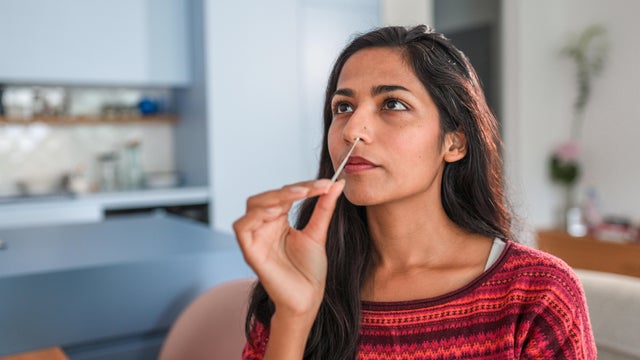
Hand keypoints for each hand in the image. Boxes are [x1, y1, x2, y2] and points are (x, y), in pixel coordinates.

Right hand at [233, 179, 344, 317]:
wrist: (309, 298)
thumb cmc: (310, 270)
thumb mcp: (318, 233)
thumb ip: (324, 208)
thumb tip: (337, 184)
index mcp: (278, 221)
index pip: (285, 194)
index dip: (304, 186)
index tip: (326, 184)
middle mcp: (264, 227)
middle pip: (267, 196)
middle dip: (289, 189)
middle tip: (315, 188)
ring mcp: (255, 238)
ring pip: (253, 206)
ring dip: (275, 197)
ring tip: (299, 195)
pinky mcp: (250, 251)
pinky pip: (242, 227)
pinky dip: (256, 216)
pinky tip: (277, 212)